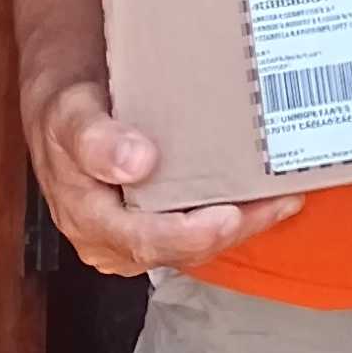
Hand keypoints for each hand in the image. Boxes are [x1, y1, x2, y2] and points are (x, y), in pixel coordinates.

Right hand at [25, 78, 303, 276]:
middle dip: (236, 228)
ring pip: (200, 240)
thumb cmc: (65, 110)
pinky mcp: (160, 220)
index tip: (230, 214)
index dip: (191, 234)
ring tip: (286, 194)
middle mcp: (116, 240)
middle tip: (280, 200)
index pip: (145, 242)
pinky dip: (237, 210)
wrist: (65, 105)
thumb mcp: (68, 115)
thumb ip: (94, 139)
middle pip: (185, 247)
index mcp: (90, 222)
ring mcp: (140, 233)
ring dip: (246, 222)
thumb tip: (136, 163)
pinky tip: (266, 190)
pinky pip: (202, 223)